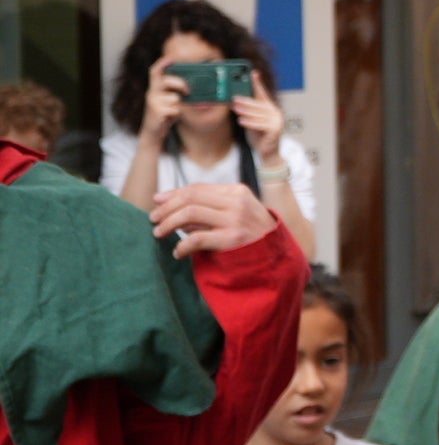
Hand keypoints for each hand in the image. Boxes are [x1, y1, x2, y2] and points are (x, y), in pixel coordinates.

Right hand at [142, 55, 186, 138]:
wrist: (154, 131)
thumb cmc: (165, 112)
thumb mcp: (169, 99)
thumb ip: (176, 91)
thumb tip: (193, 85)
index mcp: (154, 87)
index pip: (154, 72)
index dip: (161, 63)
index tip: (170, 59)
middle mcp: (151, 92)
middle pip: (167, 81)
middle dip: (181, 83)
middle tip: (188, 90)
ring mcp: (152, 103)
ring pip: (174, 98)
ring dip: (178, 105)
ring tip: (173, 110)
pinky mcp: (156, 113)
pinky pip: (174, 109)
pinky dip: (176, 114)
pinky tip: (170, 117)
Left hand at [152, 182, 278, 255]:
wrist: (278, 256)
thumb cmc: (254, 234)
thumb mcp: (239, 212)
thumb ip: (212, 207)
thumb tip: (173, 206)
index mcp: (237, 191)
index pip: (198, 188)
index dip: (173, 194)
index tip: (157, 202)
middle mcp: (236, 202)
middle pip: (191, 197)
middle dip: (166, 208)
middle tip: (153, 219)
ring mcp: (236, 220)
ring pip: (190, 213)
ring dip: (168, 223)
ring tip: (158, 233)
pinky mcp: (232, 239)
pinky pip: (197, 238)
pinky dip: (182, 246)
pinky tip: (178, 252)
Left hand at [232, 72, 287, 163]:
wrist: (268, 153)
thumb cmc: (259, 136)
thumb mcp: (252, 121)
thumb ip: (248, 112)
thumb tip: (236, 102)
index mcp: (270, 108)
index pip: (263, 93)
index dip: (257, 83)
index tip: (252, 73)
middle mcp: (275, 113)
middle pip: (259, 104)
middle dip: (246, 100)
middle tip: (234, 98)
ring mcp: (276, 121)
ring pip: (258, 114)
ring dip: (245, 111)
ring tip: (235, 108)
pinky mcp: (275, 130)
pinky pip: (260, 125)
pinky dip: (250, 122)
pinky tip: (241, 121)